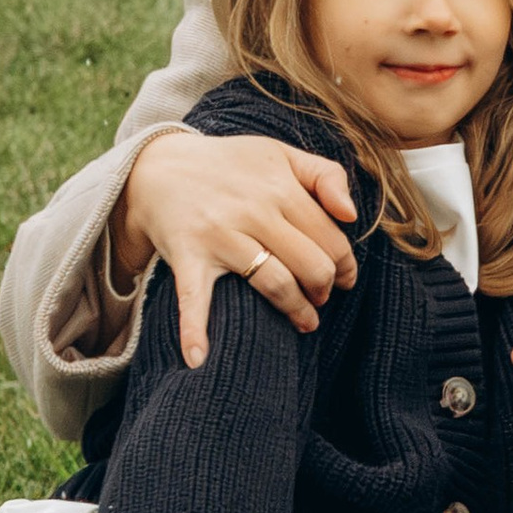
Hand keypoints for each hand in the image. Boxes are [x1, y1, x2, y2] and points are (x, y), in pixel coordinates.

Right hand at [117, 129, 357, 366]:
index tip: (344, 280)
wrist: (159, 167)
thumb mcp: (281, 154)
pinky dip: (194, 330)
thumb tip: (352, 216)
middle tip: (322, 299)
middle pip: (310, 264)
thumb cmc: (230, 165)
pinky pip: (194, 298)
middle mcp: (253, 211)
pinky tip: (198, 358)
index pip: (330, 237)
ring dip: (296, 311)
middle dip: (324, 289)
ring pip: (275, 283)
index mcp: (280, 187)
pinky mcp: (189, 255)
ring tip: (306, 323)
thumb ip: (326, 175)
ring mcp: (220, 235)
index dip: (344, 264)